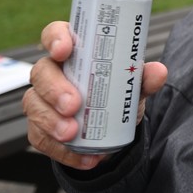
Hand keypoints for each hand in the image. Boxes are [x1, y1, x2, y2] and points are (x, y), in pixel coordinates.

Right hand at [22, 21, 167, 169]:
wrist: (113, 130)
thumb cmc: (117, 92)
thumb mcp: (133, 85)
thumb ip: (145, 77)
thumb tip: (158, 71)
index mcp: (73, 52)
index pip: (55, 34)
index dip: (55, 38)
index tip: (64, 50)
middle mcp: (52, 73)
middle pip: (41, 72)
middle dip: (54, 89)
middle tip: (74, 105)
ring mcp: (42, 101)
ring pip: (34, 105)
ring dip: (51, 121)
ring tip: (73, 134)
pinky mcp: (40, 128)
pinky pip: (41, 138)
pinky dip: (63, 151)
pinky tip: (84, 158)